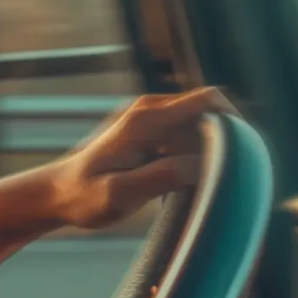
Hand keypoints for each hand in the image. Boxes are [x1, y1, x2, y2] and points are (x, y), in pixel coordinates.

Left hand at [43, 87, 233, 230]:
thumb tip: (205, 164)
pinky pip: (182, 138)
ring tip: (201, 185)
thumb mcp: (122, 193)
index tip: (243, 153)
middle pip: (207, 113)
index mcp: (146, 119)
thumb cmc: (83, 197)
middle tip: (224, 178)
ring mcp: (147, 120)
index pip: (208, 100)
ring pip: (196, 127)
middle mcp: (149, 111)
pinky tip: (181, 185)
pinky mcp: (146, 134)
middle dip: (222, 142)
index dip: (234, 122)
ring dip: (206, 152)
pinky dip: (191, 157)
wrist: (54, 195)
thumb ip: (163, 176)